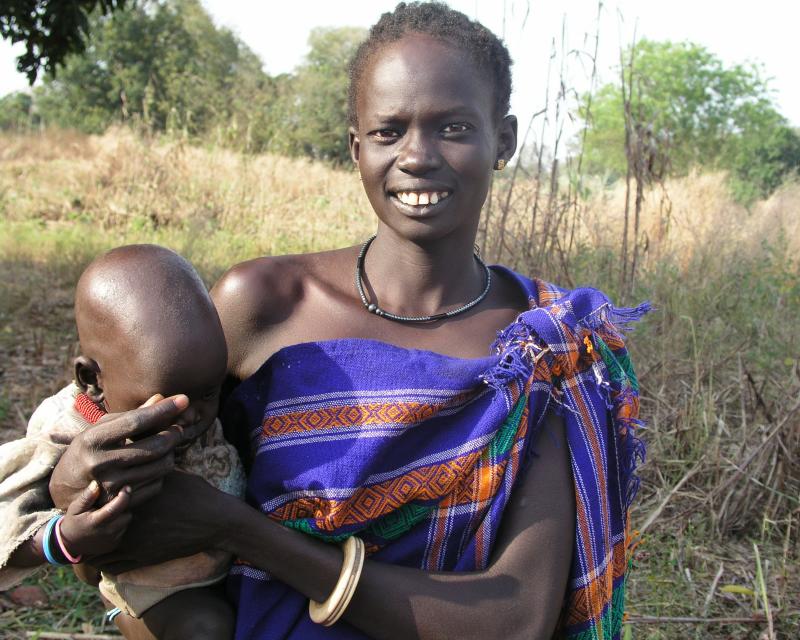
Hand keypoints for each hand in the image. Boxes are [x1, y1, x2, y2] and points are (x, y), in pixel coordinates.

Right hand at [49, 394, 189, 509]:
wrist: (66, 488)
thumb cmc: (89, 449)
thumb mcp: (103, 429)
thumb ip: (132, 415)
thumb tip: (161, 397)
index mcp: (92, 440)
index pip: (135, 422)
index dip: (162, 410)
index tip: (183, 399)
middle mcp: (99, 463)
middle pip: (153, 447)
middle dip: (173, 435)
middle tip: (179, 429)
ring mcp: (109, 486)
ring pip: (160, 467)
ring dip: (170, 454)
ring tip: (167, 447)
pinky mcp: (120, 503)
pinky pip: (157, 485)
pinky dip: (162, 473)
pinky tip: (155, 466)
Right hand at [59, 481, 131, 557]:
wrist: (70, 544)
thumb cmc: (74, 521)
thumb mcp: (75, 508)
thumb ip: (86, 497)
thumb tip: (96, 484)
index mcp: (96, 522)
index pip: (116, 507)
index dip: (124, 496)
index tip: (127, 487)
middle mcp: (106, 532)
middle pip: (126, 515)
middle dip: (123, 507)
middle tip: (114, 502)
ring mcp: (111, 540)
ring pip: (126, 522)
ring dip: (122, 516)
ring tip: (110, 513)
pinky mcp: (114, 544)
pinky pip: (124, 531)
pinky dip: (120, 525)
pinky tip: (110, 523)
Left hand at [90, 471, 232, 573]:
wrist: (213, 520)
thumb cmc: (193, 492)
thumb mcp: (168, 473)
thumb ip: (146, 467)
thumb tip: (134, 450)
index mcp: (128, 498)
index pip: (93, 503)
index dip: (84, 504)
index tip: (82, 503)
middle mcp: (124, 521)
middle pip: (90, 529)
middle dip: (83, 527)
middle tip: (80, 523)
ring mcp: (131, 543)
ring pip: (95, 552)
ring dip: (90, 548)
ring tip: (90, 541)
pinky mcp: (141, 559)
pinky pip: (111, 567)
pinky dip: (104, 563)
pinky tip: (106, 555)